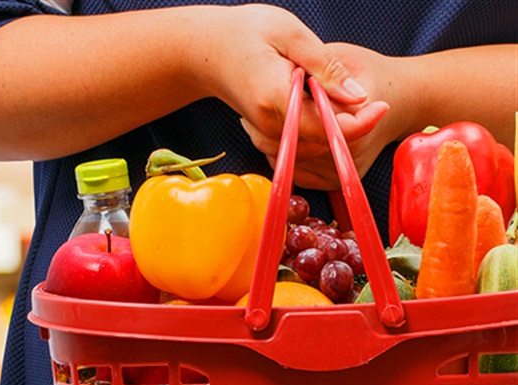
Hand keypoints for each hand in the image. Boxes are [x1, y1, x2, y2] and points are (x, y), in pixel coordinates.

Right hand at [193, 6, 386, 188]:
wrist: (203, 50)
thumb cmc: (243, 33)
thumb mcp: (289, 33)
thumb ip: (325, 66)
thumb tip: (358, 96)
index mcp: (276, 97)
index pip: (325, 126)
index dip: (359, 122)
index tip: (382, 105)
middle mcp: (269, 124)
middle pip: (323, 142)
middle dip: (352, 126)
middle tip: (371, 100)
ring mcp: (265, 133)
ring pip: (314, 148)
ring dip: (337, 131)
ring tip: (346, 100)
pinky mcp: (266, 134)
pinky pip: (301, 145)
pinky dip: (320, 133)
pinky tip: (326, 110)